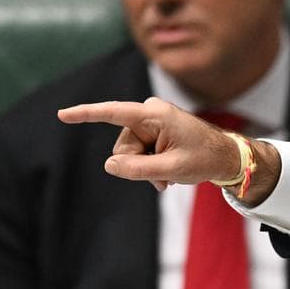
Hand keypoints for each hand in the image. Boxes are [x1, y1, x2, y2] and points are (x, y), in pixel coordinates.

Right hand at [57, 97, 279, 203]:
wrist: (227, 158)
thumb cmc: (205, 159)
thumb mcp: (172, 169)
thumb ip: (138, 168)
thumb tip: (110, 165)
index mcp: (155, 115)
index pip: (113, 113)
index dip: (86, 114)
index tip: (62, 114)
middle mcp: (150, 113)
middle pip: (123, 146)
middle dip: (138, 164)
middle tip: (164, 175)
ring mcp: (152, 122)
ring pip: (129, 153)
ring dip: (146, 168)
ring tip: (169, 175)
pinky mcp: (154, 131)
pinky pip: (139, 153)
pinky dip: (150, 166)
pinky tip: (167, 173)